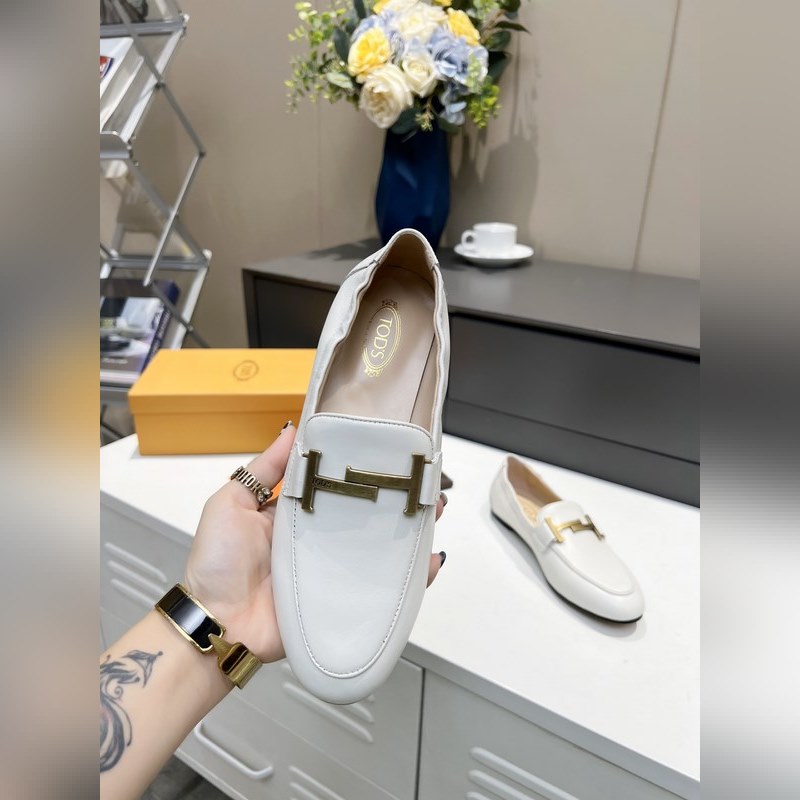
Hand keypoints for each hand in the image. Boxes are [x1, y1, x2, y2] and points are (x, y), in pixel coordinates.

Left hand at [184, 423, 447, 663]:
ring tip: (435, 512)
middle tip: (427, 485)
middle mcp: (319, 540)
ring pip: (380, 549)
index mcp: (296, 513)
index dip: (365, 471)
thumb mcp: (231, 503)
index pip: (338, 486)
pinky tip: (428, 563)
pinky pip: (379, 589)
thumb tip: (292, 429)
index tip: (392, 454)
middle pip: (367, 516)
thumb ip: (262, 469)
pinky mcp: (340, 601)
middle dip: (399, 500)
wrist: (215, 624)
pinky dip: (407, 581)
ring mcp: (332, 571)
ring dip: (410, 532)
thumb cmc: (216, 562)